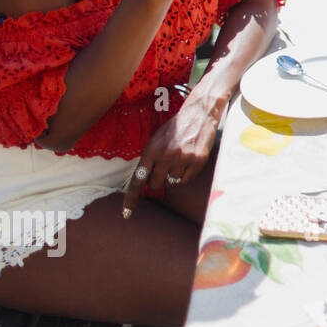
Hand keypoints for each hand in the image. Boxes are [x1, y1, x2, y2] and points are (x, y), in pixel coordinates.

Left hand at [122, 94, 220, 217]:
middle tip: (164, 169)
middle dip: (157, 181)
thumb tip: (144, 182)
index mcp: (151, 150)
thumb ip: (149, 160)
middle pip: (156, 185)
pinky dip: (185, 176)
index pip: (138, 180)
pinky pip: (186, 180)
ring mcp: (183, 159)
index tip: (127, 213)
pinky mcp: (197, 161)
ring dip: (172, 177)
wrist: (199, 113)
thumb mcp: (156, 140)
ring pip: (172, 184)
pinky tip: (187, 162)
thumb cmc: (175, 128)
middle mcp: (166, 156)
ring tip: (178, 162)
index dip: (132, 199)